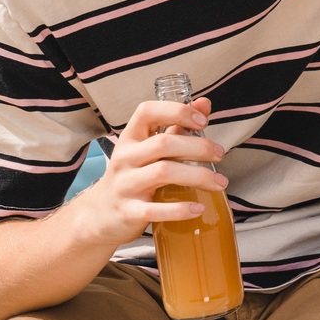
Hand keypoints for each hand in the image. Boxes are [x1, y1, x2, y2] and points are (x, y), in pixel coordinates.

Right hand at [75, 97, 226, 247]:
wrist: (100, 215)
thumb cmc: (133, 175)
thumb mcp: (147, 149)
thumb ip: (175, 126)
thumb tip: (204, 104)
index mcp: (130, 139)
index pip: (147, 112)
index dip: (177, 111)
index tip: (203, 120)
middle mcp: (125, 159)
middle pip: (163, 143)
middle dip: (198, 147)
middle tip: (220, 154)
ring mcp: (125, 185)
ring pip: (163, 172)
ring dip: (198, 176)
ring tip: (219, 183)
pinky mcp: (128, 212)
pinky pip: (155, 210)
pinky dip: (180, 209)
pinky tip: (198, 208)